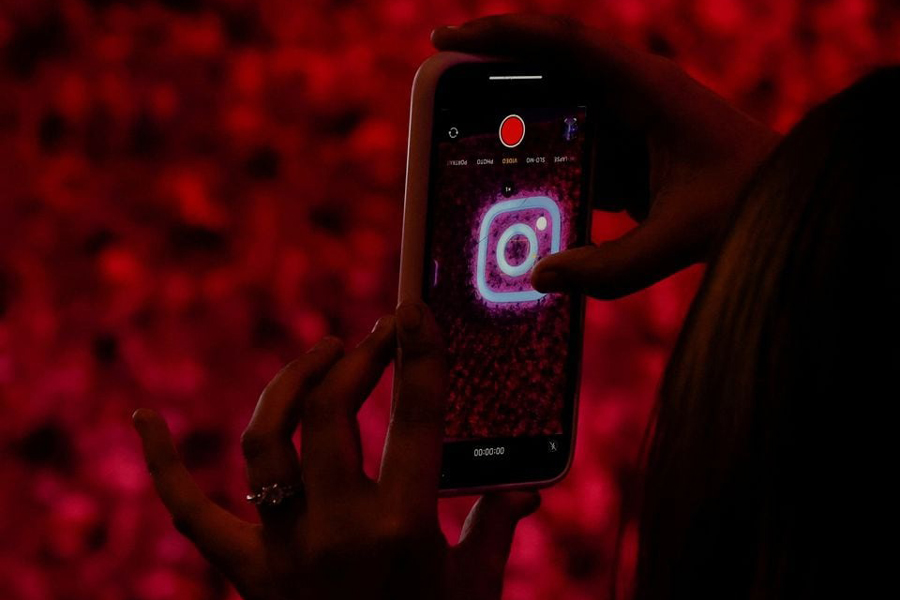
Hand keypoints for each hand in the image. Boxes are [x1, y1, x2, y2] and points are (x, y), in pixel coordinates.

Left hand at [133, 302, 538, 599]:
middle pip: (331, 413)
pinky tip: (144, 417)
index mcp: (402, 527)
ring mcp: (284, 548)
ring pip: (266, 440)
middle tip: (375, 336)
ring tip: (320, 356)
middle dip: (355, 360)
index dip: (418, 356)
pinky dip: (163, 463)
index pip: (416, 419)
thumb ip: (496, 526)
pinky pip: (189, 511)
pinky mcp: (245, 571)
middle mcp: (337, 529)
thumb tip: (525, 489)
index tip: (413, 312)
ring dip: (288, 385)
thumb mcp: (474, 588)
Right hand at [433, 14, 781, 297]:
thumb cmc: (752, 204)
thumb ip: (609, 268)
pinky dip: (550, 160)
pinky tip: (525, 184)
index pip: (563, 44)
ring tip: (471, 141)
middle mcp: (638, 92)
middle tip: (443, 85)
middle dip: (495, 72)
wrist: (794, 203)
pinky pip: (580, 145)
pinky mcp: (635, 148)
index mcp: (648, 89)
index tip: (448, 42)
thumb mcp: (678, 240)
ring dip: (520, 121)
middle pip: (551, 65)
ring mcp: (636, 118)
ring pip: (562, 108)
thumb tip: (543, 276)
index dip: (501, 36)